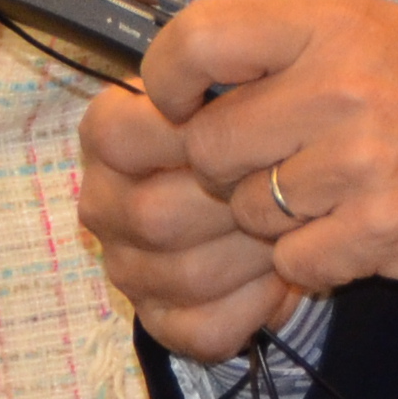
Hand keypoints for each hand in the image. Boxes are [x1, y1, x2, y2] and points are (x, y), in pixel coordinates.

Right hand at [76, 83, 294, 362]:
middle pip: (156, 215)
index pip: (119, 135)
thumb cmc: (255, 124)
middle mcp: (105, 202)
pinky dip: (254, 306)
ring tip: (292, 228)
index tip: (252, 126)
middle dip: (236, 205)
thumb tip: (245, 93)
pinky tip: (279, 276)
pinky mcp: (159, 319)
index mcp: (109, 135)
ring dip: (254, 254)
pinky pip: (205, 327)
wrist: (272, 191)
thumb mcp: (246, 79)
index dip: (193, 135)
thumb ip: (232, 71)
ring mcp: (127, 266)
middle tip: (290, 189)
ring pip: (185, 275)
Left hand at [145, 0, 397, 302]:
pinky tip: (353, 232)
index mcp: (334, 25)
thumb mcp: (379, 27)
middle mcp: (340, 88)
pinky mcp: (381, 231)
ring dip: (274, 218)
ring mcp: (359, 164)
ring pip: (249, 211)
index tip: (175, 101)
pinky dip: (313, 261)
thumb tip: (200, 74)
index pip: (200, 38)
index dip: (166, 79)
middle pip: (211, 146)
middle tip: (271, 164)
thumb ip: (294, 46)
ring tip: (330, 195)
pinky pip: (296, 263)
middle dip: (227, 168)